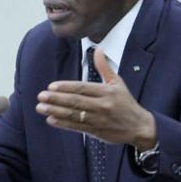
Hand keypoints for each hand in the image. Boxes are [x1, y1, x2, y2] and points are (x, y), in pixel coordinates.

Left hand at [35, 47, 156, 148]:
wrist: (139, 127)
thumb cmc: (126, 103)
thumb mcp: (118, 83)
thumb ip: (104, 67)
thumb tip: (98, 49)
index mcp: (107, 92)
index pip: (83, 88)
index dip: (66, 87)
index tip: (51, 86)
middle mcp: (102, 105)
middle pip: (76, 101)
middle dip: (56, 99)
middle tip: (41, 96)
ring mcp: (99, 119)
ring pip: (74, 115)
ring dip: (55, 111)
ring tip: (40, 108)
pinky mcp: (96, 131)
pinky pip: (77, 127)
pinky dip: (63, 124)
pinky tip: (51, 119)